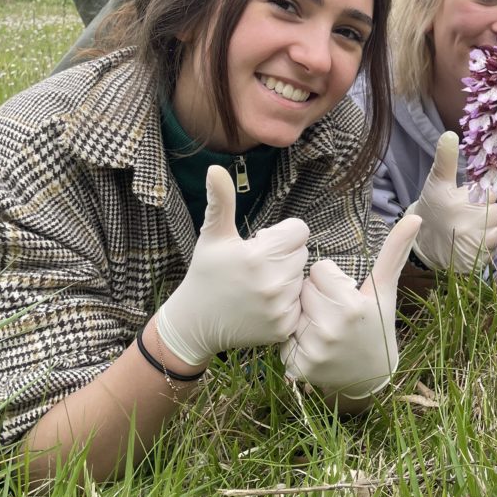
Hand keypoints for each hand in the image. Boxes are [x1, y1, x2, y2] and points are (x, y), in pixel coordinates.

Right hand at [157, 165, 308, 366]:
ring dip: (286, 279)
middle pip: (302, 253)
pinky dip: (287, 303)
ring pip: (301, 278)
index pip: (299, 231)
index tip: (259, 245)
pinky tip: (263, 304)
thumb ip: (221, 201)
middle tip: (255, 267)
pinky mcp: (284, 327)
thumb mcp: (213, 236)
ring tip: (258, 286)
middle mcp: (273, 283)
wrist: (194, 324)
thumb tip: (215, 168)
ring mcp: (280, 308)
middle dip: (283, 256)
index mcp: (258, 256)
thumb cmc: (205, 273)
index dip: (280, 235)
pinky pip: (301, 303)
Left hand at [281, 215, 420, 398]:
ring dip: (302, 317)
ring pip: (290, 312)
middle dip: (315, 297)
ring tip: (322, 328)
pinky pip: (281, 338)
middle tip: (333, 312)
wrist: (371, 374)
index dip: (330, 280)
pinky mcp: (297, 368)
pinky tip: (311, 345)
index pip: (318, 270)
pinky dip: (292, 341)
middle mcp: (331, 330)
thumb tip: (415, 216)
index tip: (343, 294)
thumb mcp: (385, 288)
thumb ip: (395, 251)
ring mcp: (313, 351)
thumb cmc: (377, 322)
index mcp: (351, 306)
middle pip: (302, 289)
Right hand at [403, 131, 496, 271]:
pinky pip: (495, 248)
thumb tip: (450, 134)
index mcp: (459, 205)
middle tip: (470, 214)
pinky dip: (489, 243)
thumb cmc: (433, 206)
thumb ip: (445, 158)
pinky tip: (474, 240)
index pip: (492, 195)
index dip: (486, 195)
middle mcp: (468, 227)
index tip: (473, 198)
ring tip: (471, 227)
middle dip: (489, 212)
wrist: (423, 243)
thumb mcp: (437, 181)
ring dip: (491, 228)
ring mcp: (474, 247)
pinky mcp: (477, 262)